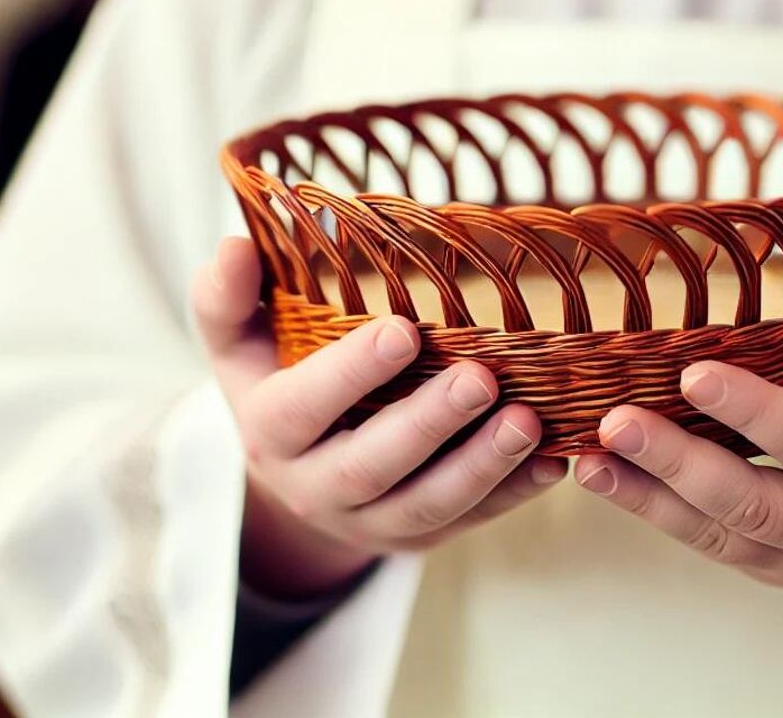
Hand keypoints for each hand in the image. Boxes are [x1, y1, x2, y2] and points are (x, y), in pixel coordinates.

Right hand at [192, 237, 567, 600]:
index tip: (404, 329)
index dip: (352, 374)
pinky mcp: (416, 537)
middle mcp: (315, 487)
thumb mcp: (236, 338)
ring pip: (426, 505)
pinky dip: (513, 495)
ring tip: (530, 421)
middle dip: (427, 425)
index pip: (304, 408)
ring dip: (481, 467)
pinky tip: (555, 459)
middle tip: (480, 378)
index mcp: (271, 432)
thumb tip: (234, 245)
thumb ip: (227, 295)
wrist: (294, 466)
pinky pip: (467, 522)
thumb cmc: (272, 376)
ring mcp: (369, 521)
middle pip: (370, 467)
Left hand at [573, 253, 782, 658]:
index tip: (695, 376)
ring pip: (715, 532)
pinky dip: (650, 511)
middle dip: (679, 464)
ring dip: (645, 497)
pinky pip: (705, 542)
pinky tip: (602, 475)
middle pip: (751, 503)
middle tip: (615, 423)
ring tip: (586, 458)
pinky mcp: (768, 566)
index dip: (759, 415)